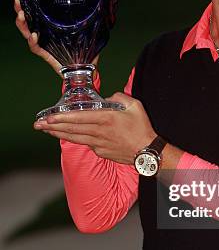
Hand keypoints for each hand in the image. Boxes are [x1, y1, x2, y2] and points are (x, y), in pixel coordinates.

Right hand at [14, 0, 98, 76]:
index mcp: (52, 27)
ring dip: (23, 24)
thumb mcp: (88, 33)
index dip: (29, 4)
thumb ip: (91, 22)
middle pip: (28, 21)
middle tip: (17, 0)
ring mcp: (44, 44)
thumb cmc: (85, 51)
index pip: (37, 14)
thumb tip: (100, 8)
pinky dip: (33, 42)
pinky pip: (36, 48)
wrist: (84, 70)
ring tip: (21, 15)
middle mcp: (45, 34)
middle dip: (20, 10)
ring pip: (27, 33)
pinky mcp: (46, 55)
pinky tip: (34, 35)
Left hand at [33, 92, 156, 163]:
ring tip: (45, 130)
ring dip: (58, 134)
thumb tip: (108, 98)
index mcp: (106, 118)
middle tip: (38, 124)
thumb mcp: (135, 105)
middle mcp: (99, 132)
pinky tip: (66, 136)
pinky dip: (73, 139)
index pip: (78, 117)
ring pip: (74, 137)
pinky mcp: (100, 152)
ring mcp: (98, 144)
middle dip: (52, 126)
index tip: (48, 116)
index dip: (61, 117)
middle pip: (71, 129)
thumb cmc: (142, 128)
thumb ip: (119, 97)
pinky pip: (84, 143)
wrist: (148, 152)